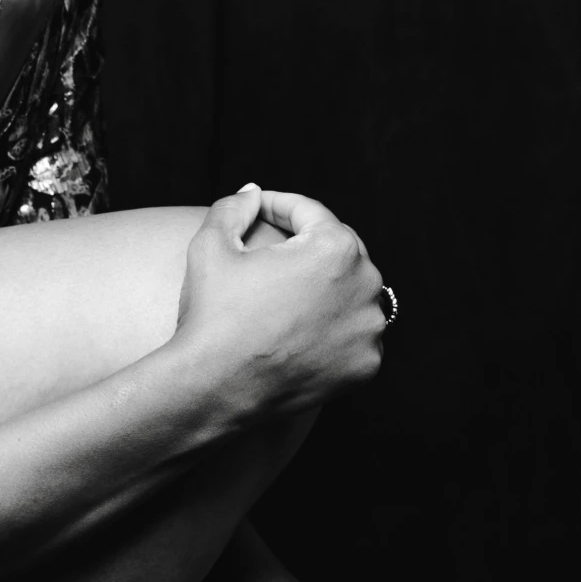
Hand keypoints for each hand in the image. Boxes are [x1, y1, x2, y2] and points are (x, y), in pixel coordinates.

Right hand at [176, 182, 388, 420]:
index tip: (259, 210)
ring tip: (292, 293)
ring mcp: (369, 330)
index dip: (278, 205)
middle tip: (275, 251)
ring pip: (352, 293)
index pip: (311, 213)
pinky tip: (305, 330)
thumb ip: (233, 207)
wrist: (214, 388)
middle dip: (308, 246)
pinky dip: (335, 330)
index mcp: (335, 248)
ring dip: (328, 288)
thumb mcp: (211, 247)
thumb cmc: (213, 315)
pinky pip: (354, 335)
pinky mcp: (365, 365)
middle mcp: (366, 285)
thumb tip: (252, 193)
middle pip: (339, 250)